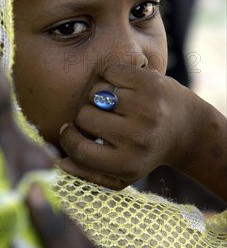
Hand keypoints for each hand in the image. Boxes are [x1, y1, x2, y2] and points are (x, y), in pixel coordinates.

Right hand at [58, 63, 226, 198]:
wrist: (187, 130)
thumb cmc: (144, 154)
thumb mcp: (120, 175)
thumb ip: (88, 173)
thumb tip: (60, 162)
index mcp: (127, 164)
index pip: (78, 149)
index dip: (67, 138)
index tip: (69, 132)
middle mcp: (137, 137)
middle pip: (83, 117)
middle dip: (84, 117)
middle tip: (98, 119)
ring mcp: (145, 107)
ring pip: (94, 92)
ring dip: (96, 97)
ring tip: (110, 104)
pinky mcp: (150, 82)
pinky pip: (108, 71)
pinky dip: (107, 77)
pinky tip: (118, 88)